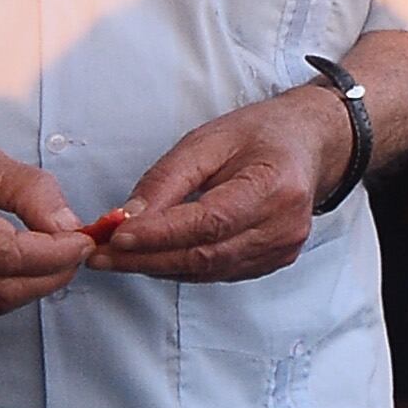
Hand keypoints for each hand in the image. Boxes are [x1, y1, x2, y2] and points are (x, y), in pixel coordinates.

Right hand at [0, 108, 95, 311]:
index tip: (83, 240)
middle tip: (76, 251)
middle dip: (51, 275)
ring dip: (29, 287)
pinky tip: (12, 265)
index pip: (8, 257)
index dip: (56, 255)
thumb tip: (72, 227)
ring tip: (51, 257)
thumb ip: (28, 190)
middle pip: (2, 290)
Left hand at [89, 89, 343, 283]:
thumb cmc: (260, 135)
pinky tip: (154, 257)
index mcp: (275, 185)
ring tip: (116, 257)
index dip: (160, 234)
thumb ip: (168, 179)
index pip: (210, 222)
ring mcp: (282, 248)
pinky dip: (181, 267)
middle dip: (146, 258)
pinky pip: (218, 272)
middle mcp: (284, 225)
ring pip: (207, 270)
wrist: (307, 145)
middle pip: (205, 255)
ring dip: (158, 266)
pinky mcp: (273, 261)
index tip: (116, 236)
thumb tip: (128, 217)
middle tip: (100, 255)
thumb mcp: (208, 140)